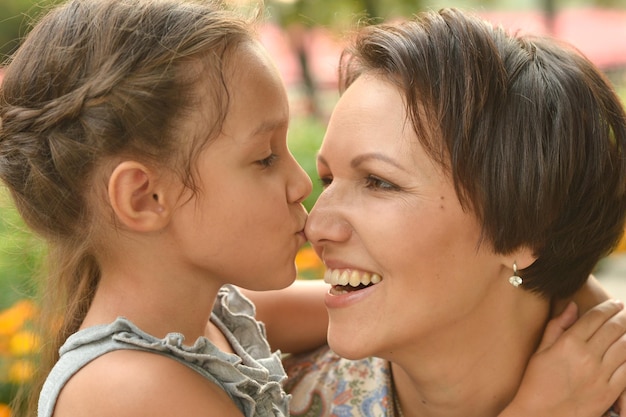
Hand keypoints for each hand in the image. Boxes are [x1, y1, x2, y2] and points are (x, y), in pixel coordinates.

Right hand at [503, 299, 625, 416]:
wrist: (539, 416)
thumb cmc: (535, 382)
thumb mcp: (541, 351)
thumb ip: (557, 326)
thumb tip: (573, 305)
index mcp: (568, 344)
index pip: (594, 318)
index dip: (607, 307)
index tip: (614, 303)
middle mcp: (587, 357)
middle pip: (613, 329)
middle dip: (622, 317)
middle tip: (624, 311)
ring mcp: (600, 375)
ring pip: (624, 347)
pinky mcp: (609, 392)